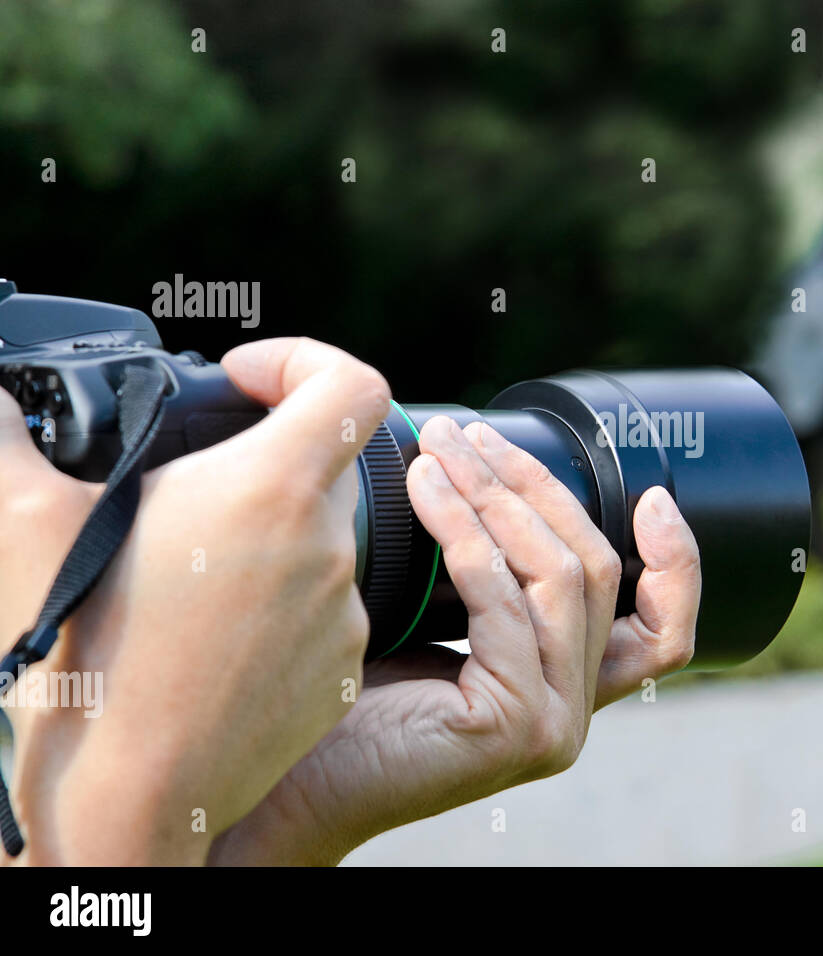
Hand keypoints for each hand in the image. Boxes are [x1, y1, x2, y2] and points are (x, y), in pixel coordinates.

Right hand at [0, 338, 389, 864]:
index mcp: (272, 491)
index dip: (306, 360)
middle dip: (264, 464)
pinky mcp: (345, 669)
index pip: (354, 387)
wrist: (130, 793)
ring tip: (194, 578)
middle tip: (191, 496)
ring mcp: (346, 614)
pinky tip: (220, 634)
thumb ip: (11, 443)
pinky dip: (284, 605)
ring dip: (271, 541)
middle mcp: (327, 547)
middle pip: (325, 466)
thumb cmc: (86, 662)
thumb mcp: (30, 529)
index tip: (250, 381)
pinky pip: (327, 610)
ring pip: (324, 542)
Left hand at [207, 418, 699, 864]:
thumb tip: (496, 471)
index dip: (677, 561)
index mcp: (569, 689)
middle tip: (472, 433)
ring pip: (559, 575)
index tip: (649, 496)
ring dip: (499, 495)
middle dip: (537, 487)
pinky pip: (501, 600)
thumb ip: (493, 580)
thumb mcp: (444, 625)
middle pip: (598, 571)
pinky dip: (464, 531)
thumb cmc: (350, 697)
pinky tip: (424, 489)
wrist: (290, 781)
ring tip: (442, 446)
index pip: (663, 631)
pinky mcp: (515, 726)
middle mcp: (574, 711)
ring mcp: (553, 724)